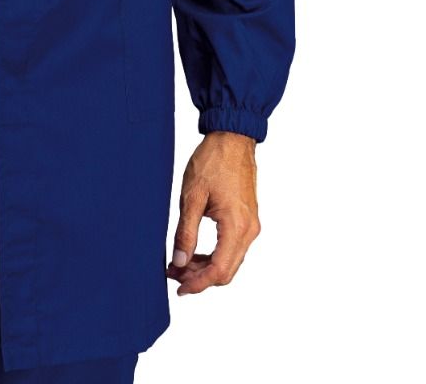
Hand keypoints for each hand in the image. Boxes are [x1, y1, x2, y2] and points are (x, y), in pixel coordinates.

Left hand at [166, 131, 259, 294]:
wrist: (232, 138)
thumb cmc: (212, 161)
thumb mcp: (192, 196)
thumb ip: (186, 232)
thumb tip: (180, 262)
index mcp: (236, 225)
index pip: (218, 270)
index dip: (197, 283)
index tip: (178, 287)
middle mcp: (249, 230)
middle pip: (226, 271)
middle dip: (199, 278)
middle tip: (174, 274)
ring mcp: (251, 225)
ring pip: (230, 261)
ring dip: (206, 267)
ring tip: (180, 263)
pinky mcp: (248, 219)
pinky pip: (233, 248)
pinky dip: (215, 255)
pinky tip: (196, 251)